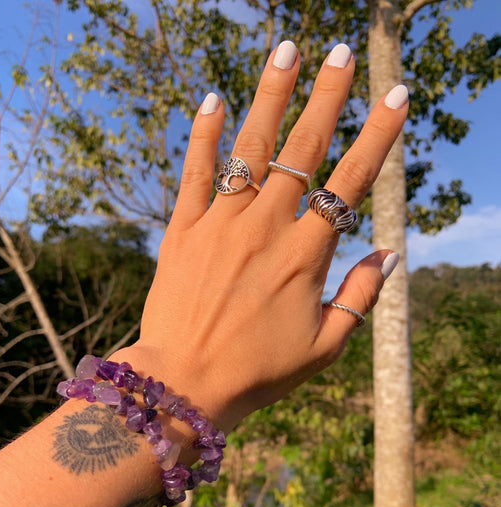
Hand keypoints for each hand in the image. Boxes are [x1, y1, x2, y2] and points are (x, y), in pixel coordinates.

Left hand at [115, 41, 407, 431]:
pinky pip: (195, 174)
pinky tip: (212, 100)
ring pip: (251, 149)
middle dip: (327, 97)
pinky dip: (203, 136)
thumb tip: (390, 255)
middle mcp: (265, 230)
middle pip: (303, 150)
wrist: (183, 384)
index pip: (350, 183)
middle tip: (340, 54)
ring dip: (270, 96)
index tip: (396, 98)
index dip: (377, 137)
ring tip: (286, 50)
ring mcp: (220, 225)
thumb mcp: (323, 348)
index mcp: (305, 257)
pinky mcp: (183, 231)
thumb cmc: (257, 372)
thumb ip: (360, 299)